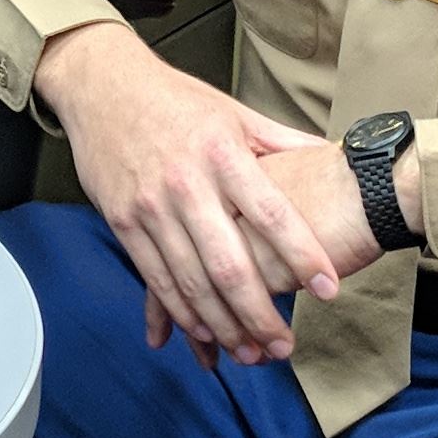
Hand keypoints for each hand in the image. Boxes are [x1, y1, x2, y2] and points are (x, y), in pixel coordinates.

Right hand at [34, 20, 381, 365]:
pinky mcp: (124, 221)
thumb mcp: (235, 112)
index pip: (273, 214)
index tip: (329, 288)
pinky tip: (203, 334)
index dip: (303, 256)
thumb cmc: (176, 99)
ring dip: (223, 327)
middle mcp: (187, 184)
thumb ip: (282, 142)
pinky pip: (156, 277)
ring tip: (251, 353)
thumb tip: (335, 154)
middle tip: (285, 347)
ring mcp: (151, 207)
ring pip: (192, 282)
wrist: (102, 85)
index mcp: (224, 153)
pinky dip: (181, 312)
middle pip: (231, 265)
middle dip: (261, 315)